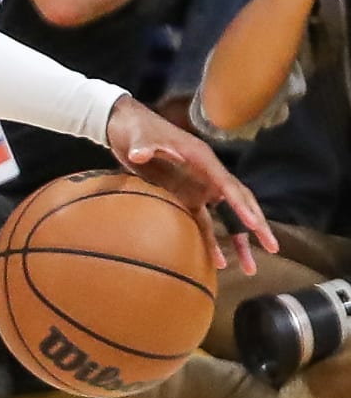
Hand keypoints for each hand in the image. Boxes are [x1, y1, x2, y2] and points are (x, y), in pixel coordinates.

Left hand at [104, 96, 278, 274]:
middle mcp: (206, 175)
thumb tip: (140, 154)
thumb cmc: (135, 130)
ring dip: (238, 241)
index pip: (228, 185)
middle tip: (272, 247)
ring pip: (225, 218)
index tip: (254, 225)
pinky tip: (217, 262)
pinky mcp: (184, 196)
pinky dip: (211, 241)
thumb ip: (142, 146)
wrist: (124, 129)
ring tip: (250, 268)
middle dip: (255, 225)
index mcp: (202, 160)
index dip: (241, 206)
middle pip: (238, 202)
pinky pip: (203, 222)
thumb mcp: (138, 137)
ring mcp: (197, 187)